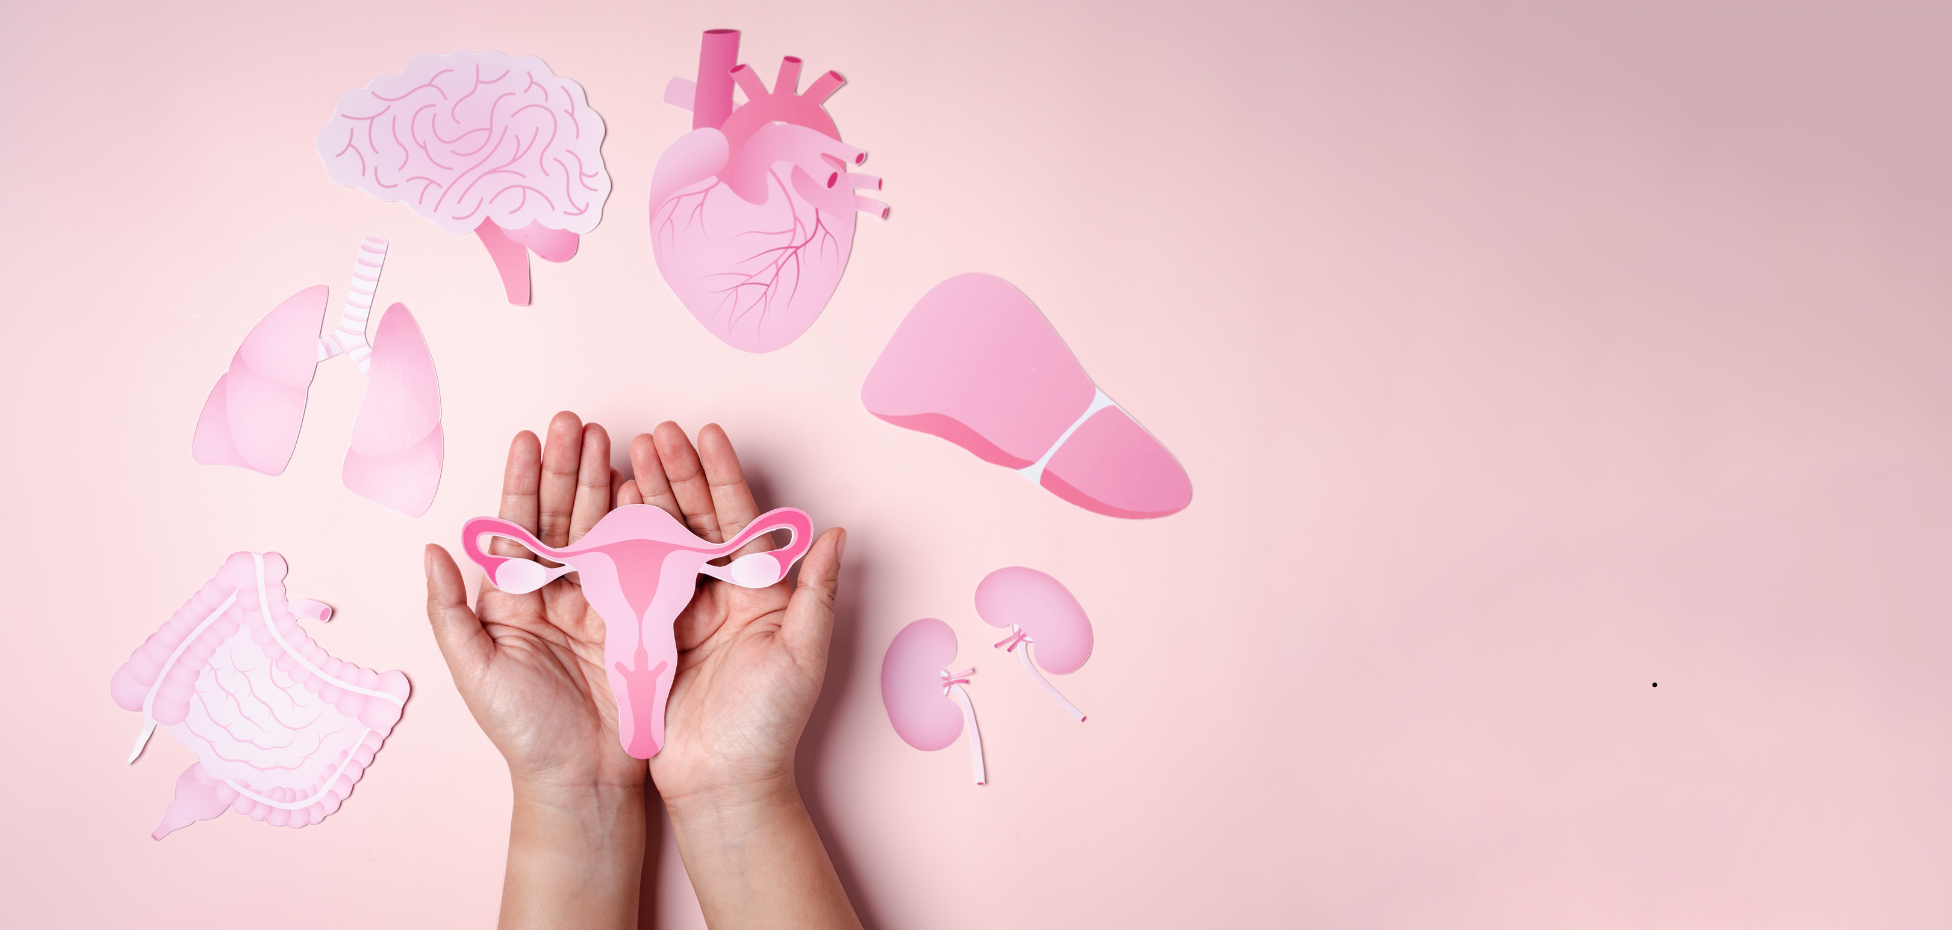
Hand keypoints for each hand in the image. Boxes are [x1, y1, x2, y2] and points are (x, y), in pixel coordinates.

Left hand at [425, 412, 643, 795]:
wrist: (584, 780)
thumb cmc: (522, 733)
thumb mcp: (474, 672)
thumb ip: (449, 612)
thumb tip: (432, 549)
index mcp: (514, 601)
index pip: (518, 526)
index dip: (524, 481)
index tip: (530, 437)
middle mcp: (557, 593)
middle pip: (563, 517)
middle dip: (570, 468)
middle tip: (578, 422)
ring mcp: (601, 602)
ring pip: (602, 529)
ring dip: (605, 483)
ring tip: (611, 440)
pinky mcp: (639, 617)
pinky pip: (641, 561)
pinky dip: (643, 523)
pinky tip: (644, 488)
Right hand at [617, 421, 845, 806]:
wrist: (722, 785)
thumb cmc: (769, 726)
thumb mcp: (802, 655)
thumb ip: (818, 593)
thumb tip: (837, 533)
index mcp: (758, 593)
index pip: (739, 520)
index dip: (722, 476)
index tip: (705, 434)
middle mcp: (718, 596)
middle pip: (695, 521)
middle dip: (676, 474)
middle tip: (655, 432)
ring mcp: (680, 614)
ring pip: (659, 541)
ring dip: (646, 498)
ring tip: (626, 454)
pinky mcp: (646, 636)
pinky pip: (629, 580)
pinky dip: (616, 544)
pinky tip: (603, 510)